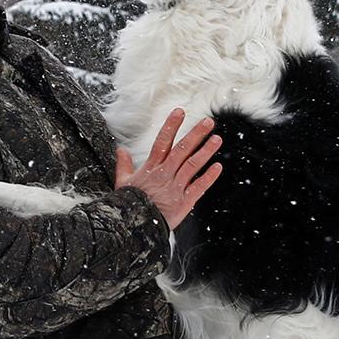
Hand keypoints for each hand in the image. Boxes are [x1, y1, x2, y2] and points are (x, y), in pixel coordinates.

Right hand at [115, 108, 222, 229]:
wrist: (134, 226)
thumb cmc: (128, 204)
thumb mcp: (123, 182)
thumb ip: (124, 164)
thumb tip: (120, 150)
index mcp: (151, 168)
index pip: (162, 142)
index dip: (171, 126)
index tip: (180, 112)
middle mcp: (165, 174)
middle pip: (182, 149)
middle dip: (195, 134)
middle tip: (208, 121)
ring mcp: (175, 188)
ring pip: (192, 165)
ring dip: (205, 151)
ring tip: (217, 139)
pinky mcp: (184, 202)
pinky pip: (198, 187)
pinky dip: (208, 177)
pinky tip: (218, 166)